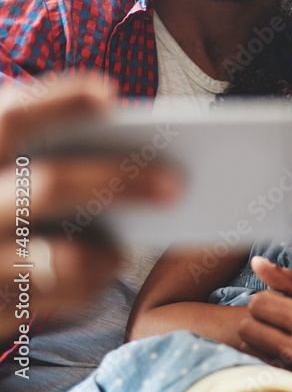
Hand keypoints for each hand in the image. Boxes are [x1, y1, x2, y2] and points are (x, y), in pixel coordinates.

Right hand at [0, 78, 180, 337]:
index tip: (107, 94)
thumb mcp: (11, 176)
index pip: (9, 118)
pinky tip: (101, 269)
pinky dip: (93, 282)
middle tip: (174, 184)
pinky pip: (66, 297)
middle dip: (118, 181)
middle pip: (48, 186)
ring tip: (124, 247)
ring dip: (107, 252)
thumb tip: (145, 154)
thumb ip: (49, 159)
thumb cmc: (6, 209)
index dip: (56, 101)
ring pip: (64, 258)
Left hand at [239, 256, 291, 391]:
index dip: (268, 296)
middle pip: (249, 325)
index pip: (261, 302)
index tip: (280, 297)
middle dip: (259, 316)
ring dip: (259, 334)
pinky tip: (281, 345)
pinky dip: (263, 351)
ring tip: (278, 329)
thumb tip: (257, 262)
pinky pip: (257, 361)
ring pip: (248, 345)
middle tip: (276, 313)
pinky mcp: (289, 381)